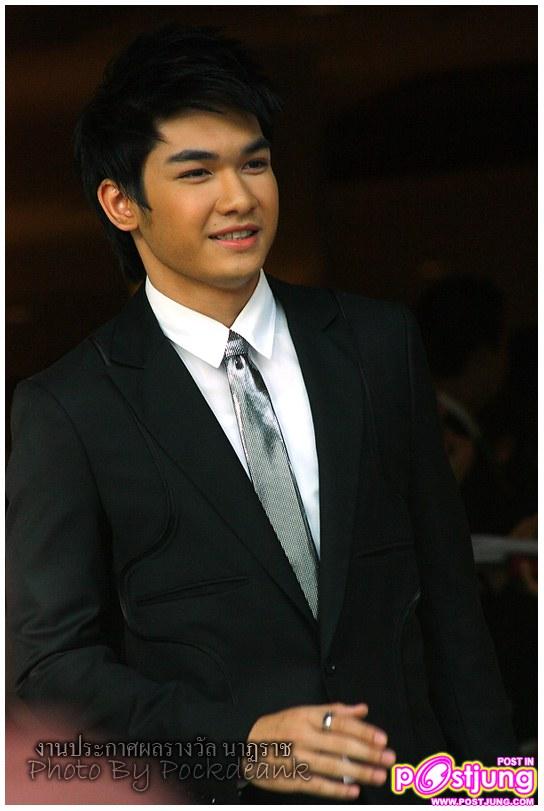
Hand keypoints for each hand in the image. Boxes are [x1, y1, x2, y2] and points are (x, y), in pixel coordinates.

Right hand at [244, 702, 394, 799]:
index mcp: (306, 716)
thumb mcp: (304, 712)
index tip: (382, 738)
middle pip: (340, 744)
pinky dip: (336, 789)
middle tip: (388, 758)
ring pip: (332, 766)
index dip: (362, 730)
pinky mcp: (291, 778)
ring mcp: (297, 758)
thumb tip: (362, 709)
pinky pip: (317, 785)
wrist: (247, 745)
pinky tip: (353, 791)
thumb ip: (334, 711)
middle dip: (367, 752)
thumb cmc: (280, 727)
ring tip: (378, 775)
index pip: (339, 722)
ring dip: (358, 772)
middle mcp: (303, 735)